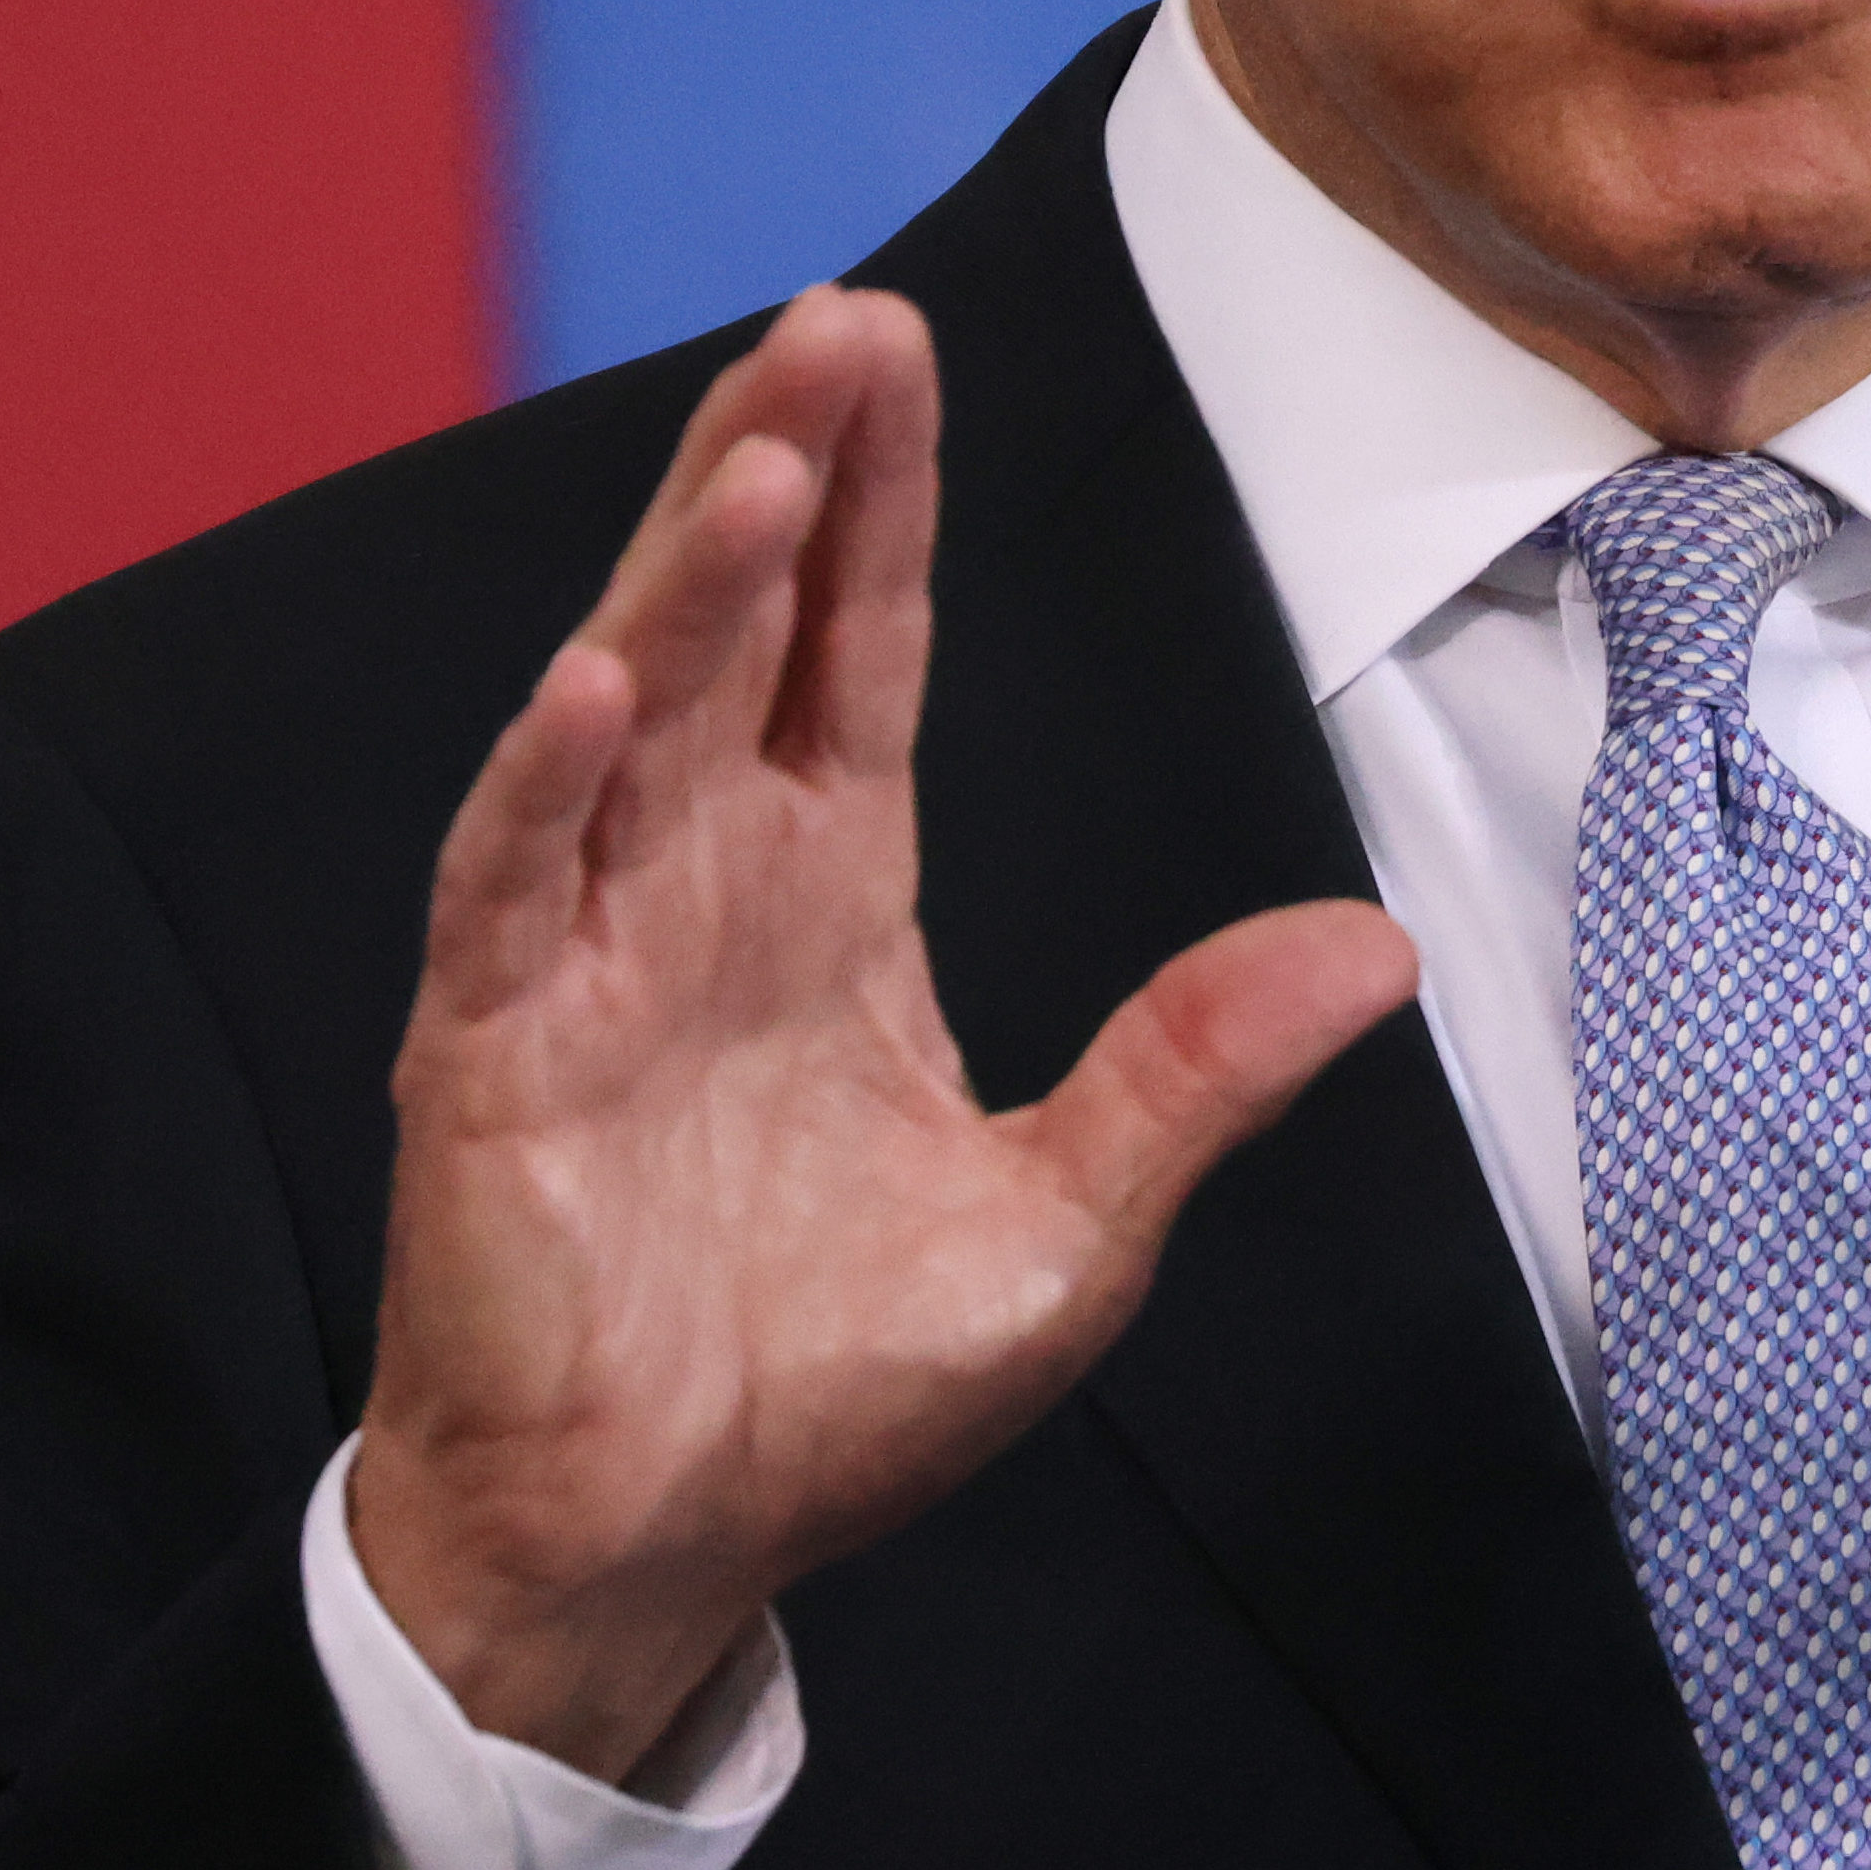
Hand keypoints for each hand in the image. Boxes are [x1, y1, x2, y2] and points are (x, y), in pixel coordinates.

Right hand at [348, 286, 1418, 1777]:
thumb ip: (1197, 1073)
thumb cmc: (828, 1392)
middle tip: (840, 315)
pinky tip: (592, 681)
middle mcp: (704, 889)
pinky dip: (544, 784)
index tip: (902, 344)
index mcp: (832, 898)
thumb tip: (1380, 950)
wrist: (657, 1554)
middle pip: (742, 628)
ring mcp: (586, 957)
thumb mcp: (1066, 1224)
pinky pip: (510, 886)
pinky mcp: (489, 1053)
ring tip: (760, 452)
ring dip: (685, 582)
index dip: (881, 502)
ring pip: (628, 715)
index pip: (860, 653)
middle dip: (785, 466)